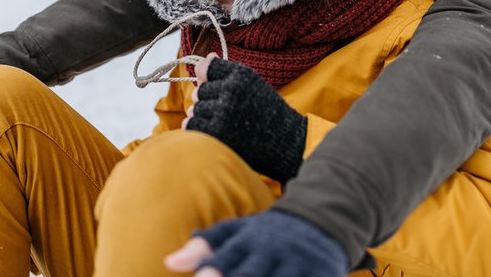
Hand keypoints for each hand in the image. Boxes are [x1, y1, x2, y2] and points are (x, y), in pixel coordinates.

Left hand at [164, 210, 347, 276]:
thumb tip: (169, 262)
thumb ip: (204, 246)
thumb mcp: (237, 233)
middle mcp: (273, 251)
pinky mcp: (320, 274)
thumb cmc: (266, 234)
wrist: (321, 219)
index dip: (215, 270)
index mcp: (250, 239)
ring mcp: (298, 264)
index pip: (228, 258)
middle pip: (251, 274)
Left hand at [183, 54, 306, 183]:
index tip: (208, 81)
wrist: (286, 142)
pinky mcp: (217, 133)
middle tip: (225, 109)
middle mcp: (231, 90)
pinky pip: (192, 124)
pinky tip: (211, 129)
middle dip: (208, 100)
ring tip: (223, 121)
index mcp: (241, 75)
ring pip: (195, 108)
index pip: (205, 67)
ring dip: (204, 116)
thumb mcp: (252, 83)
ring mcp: (223, 112)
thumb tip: (205, 58)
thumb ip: (227, 72)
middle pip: (199, 91)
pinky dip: (197, 127)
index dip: (204, 75)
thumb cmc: (268, 111)